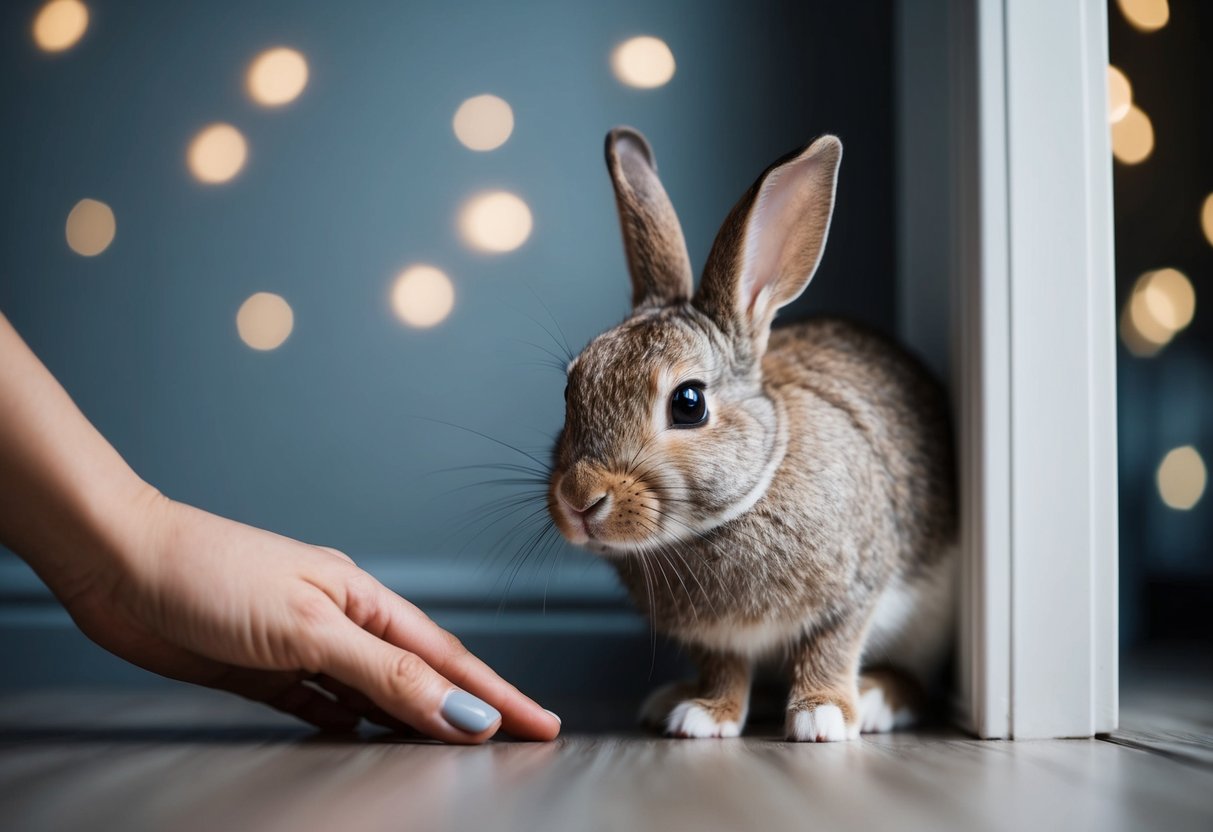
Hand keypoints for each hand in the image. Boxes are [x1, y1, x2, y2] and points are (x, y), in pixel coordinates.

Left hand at [54, 491, 560, 743]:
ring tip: (452, 748)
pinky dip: (346, 723)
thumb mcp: (308, 629)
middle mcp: (339, 621)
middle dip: (468, 707)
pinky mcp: (261, 669)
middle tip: (514, 740)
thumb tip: (457, 709)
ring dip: (413, 720)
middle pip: (419, 675)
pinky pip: (319, 705)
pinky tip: (358, 737)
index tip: (541, 722)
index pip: (447, 657)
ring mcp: (300, 645)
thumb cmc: (210, 575)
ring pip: (373, 693)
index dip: (497, 693)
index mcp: (361, 600)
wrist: (120, 562)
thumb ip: (384, 673)